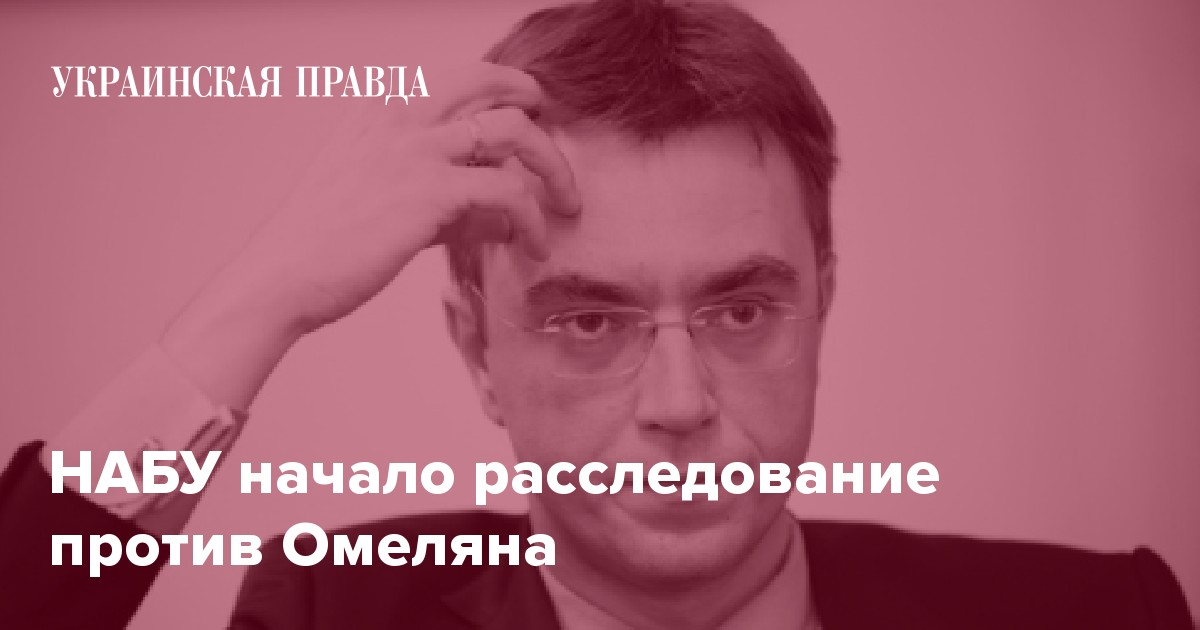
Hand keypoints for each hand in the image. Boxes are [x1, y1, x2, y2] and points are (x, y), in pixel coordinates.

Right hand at [161, 63, 579, 407]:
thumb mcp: (381, 206)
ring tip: (568, 201)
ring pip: (513, 129)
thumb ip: (441, 200)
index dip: (495, 91)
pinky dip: (533, 219)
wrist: (282, 278)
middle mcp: (398, 115)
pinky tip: (536, 247)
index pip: (452, 79)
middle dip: (531, 98)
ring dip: (552, 164)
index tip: (521, 115)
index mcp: (378, 110)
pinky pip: (508, 191)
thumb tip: (498, 218)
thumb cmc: (324, 250)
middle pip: (487, 80)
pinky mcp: (431, 191)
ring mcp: (415, 148)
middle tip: (553, 128)